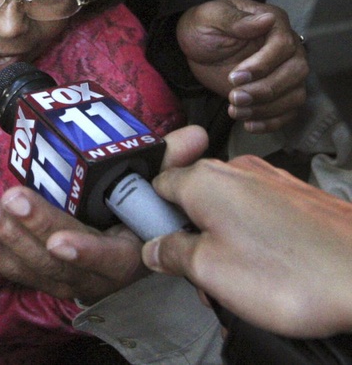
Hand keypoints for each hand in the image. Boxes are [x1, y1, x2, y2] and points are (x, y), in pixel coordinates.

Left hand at [0, 125, 209, 303]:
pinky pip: (15, 270)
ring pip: (32, 267)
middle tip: (6, 200)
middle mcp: (96, 274)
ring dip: (4, 239)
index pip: (110, 260)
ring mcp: (68, 278)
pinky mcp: (43, 276)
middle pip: (60, 260)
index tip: (59, 242)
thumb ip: (172, 163)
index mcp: (129, 254)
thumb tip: (196, 136)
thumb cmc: (142, 216)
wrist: (130, 254)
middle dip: (30, 230)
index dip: (85, 253)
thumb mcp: (159, 191)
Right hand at [142, 153, 351, 337]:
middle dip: (191, 234)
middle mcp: (235, 171)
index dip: (151, 215)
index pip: (157, 184)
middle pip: (194, 197)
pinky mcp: (298, 195)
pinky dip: (254, 235)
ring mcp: (270, 179)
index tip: (157, 242)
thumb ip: (172, 254)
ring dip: (222, 238)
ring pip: (227, 207)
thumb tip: (155, 248)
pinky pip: (259, 211)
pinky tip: (269, 267)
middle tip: (200, 275)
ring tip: (239, 280)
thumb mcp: (209, 271)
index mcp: (204, 181)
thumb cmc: (292, 273)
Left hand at [177, 0, 308, 132]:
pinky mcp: (277, 92)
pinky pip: (289, 111)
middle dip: (265, 90)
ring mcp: (285, 71)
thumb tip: (267, 19)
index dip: (263, 65)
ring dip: (267, 108)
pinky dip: (272, 122)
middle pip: (296, 72)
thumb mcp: (211, 17)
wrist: (196, 47)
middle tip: (234, 97)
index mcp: (274, 23)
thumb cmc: (203, 26)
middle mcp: (288, 47)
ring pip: (295, 94)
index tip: (235, 78)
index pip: (283, 46)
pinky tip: (248, 124)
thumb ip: (235, 19)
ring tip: (235, 112)